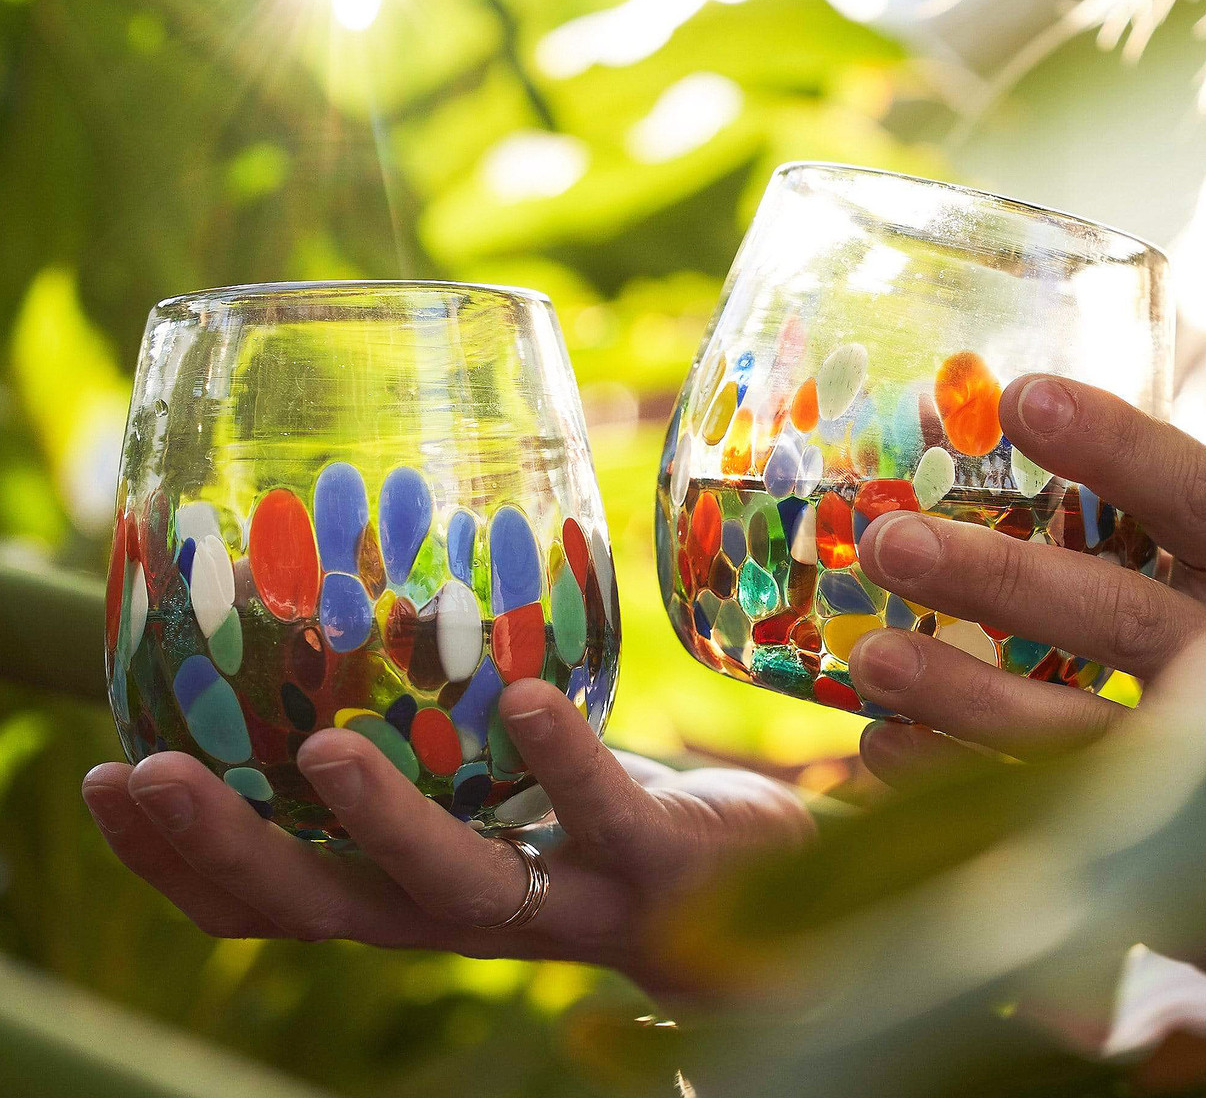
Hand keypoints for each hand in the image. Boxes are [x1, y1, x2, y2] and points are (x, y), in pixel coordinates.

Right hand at [82, 678, 811, 994]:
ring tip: (318, 753)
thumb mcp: (506, 783)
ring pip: (451, 884)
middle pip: (326, 907)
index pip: (277, 898)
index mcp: (420, 888)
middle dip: (226, 848)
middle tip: (141, 774)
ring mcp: (564, 897)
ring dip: (378, 822)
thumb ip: (436, 738)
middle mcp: (473, 913)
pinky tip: (519, 700)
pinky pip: (601, 818)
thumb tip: (346, 629)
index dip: (182, 856)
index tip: (103, 776)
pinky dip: (561, 761)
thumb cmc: (611, 816)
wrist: (765, 897)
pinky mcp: (653, 866)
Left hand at [849, 374, 1205, 784]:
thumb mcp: (1172, 567)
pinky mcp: (1149, 829)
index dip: (1112, 446)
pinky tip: (882, 743)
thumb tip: (936, 426)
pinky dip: (955, 775)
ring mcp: (1197, 754)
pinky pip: (1041, 805)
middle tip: (890, 544)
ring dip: (963, 692)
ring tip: (871, 658)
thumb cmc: (1197, 635)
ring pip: (1076, 725)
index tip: (1021, 398)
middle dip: (995, 579)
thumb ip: (1095, 519)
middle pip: (1113, 613)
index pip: (1187, 496)